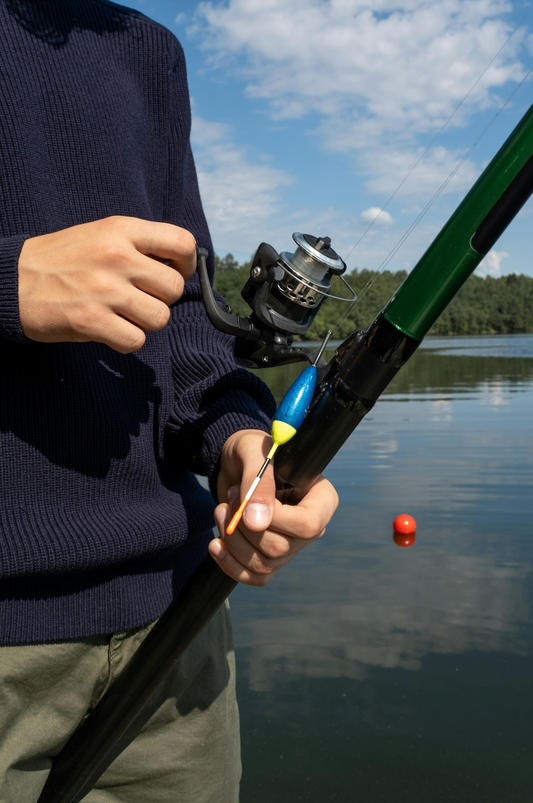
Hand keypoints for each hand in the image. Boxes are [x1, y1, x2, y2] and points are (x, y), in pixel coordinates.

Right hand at [18, 216, 196, 352]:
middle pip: (174, 288)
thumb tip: (177, 267)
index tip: (175, 272)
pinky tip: (108, 329)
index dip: (187, 263)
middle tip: (137, 298)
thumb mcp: (99, 235)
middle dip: (161, 299)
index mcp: (120, 230)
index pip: (182, 242)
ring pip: (160, 318)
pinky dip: (126, 341)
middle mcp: (116, 256)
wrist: (12, 281)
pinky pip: (136, 341)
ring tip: (121, 314)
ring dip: (144, 322)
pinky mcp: (92, 321)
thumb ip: (137, 245)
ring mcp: (104, 290)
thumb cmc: (61, 260)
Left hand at [209, 429, 338, 585]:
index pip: (308, 525)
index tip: (245, 499)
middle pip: (280, 548)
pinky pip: (255, 577)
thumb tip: (257, 523)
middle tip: (230, 497)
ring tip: (221, 510)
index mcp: (321, 499)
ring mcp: (291, 546)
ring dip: (232, 541)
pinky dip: (230, 565)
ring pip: (263, 564)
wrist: (236, 462)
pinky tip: (216, 545)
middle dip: (243, 527)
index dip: (275, 520)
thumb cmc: (252, 450)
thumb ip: (258, 483)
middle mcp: (312, 527)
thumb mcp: (254, 453)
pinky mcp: (269, 558)